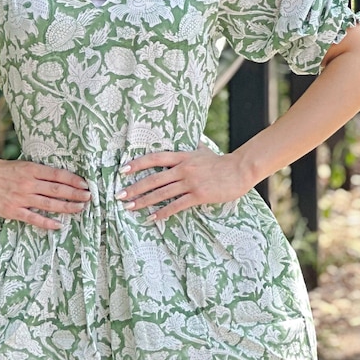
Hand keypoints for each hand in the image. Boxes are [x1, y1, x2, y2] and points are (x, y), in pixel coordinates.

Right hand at [0, 153, 89, 229]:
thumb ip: (38, 172)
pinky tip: (59, 225)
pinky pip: (33, 218)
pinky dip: (47, 222)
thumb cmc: (0, 169)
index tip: (85, 184)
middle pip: (57, 190)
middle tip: (89, 197)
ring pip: (49, 204)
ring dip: (67, 207)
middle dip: (75, 194)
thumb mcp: (21, 165)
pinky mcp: (12, 210)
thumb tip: (58, 177)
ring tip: (80, 209)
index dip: (74, 180)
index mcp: (31, 169)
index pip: (58, 175)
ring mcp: (21, 198)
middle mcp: (28, 183)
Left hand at [117, 146, 249, 221]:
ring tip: (130, 207)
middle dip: (135, 188)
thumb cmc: (221, 162)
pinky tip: (152, 217)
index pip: (155, 158)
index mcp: (182, 157)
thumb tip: (191, 142)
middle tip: (119, 195)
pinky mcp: (199, 195)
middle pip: (154, 179)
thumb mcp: (203, 151)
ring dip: (144, 201)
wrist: (240, 170)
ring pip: (162, 193)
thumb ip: (192, 148)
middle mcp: (183, 169)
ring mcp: (191, 182)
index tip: (123, 170)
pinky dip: (163, 212)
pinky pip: (176, 205)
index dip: (138, 164)